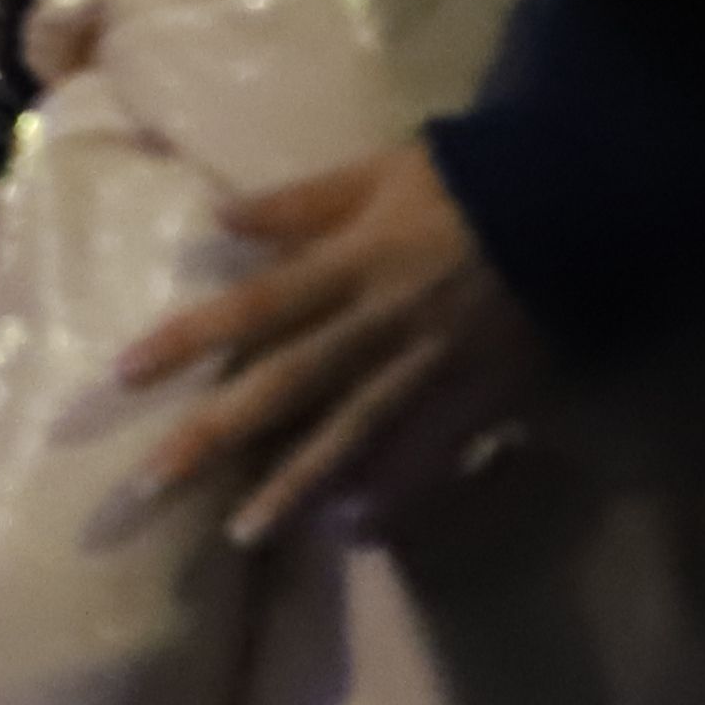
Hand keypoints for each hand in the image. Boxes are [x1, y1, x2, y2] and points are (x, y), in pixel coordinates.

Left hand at [112, 139, 542, 546]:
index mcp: (352, 264)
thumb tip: (214, 219)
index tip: (123, 373)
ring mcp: (431, 369)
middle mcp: (381, 325)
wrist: (581, 204)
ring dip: (295, 487)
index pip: (253, 306)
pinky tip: (351, 531)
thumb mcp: (377, 172)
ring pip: (353, 436)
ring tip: (241, 533)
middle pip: (288, 385)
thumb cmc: (468, 181)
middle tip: (152, 484)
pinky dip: (393, 494)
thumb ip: (297, 203)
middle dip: (218, 436)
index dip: (189, 339)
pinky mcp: (481, 396)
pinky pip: (431, 455)